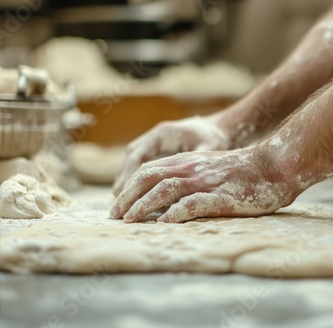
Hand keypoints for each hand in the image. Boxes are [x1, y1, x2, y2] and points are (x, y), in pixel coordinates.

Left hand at [109, 146, 299, 222]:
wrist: (274, 165)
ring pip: (164, 190)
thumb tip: (171, 197)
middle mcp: (191, 169)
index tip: (118, 204)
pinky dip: (175, 213)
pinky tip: (164, 223)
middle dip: (127, 197)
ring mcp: (205, 181)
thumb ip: (192, 175)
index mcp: (188, 162)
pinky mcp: (220, 196)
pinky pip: (192, 204)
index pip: (149, 170)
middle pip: (149, 178)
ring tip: (129, 221)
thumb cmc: (246, 170)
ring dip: (143, 205)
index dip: (129, 187)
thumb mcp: (212, 167)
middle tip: (114, 216)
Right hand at [113, 116, 230, 195]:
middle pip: (131, 160)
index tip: (124, 195)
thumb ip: (198, 163)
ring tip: (120, 205)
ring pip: (131, 163)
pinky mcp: (155, 150)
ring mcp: (152, 142)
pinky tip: (132, 198)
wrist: (216, 127)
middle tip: (117, 205)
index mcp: (163, 134)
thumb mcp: (209, 149)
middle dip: (123, 182)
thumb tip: (189, 182)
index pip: (139, 155)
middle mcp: (153, 137)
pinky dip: (134, 180)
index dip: (129, 176)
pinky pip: (139, 165)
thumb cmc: (214, 138)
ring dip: (126, 182)